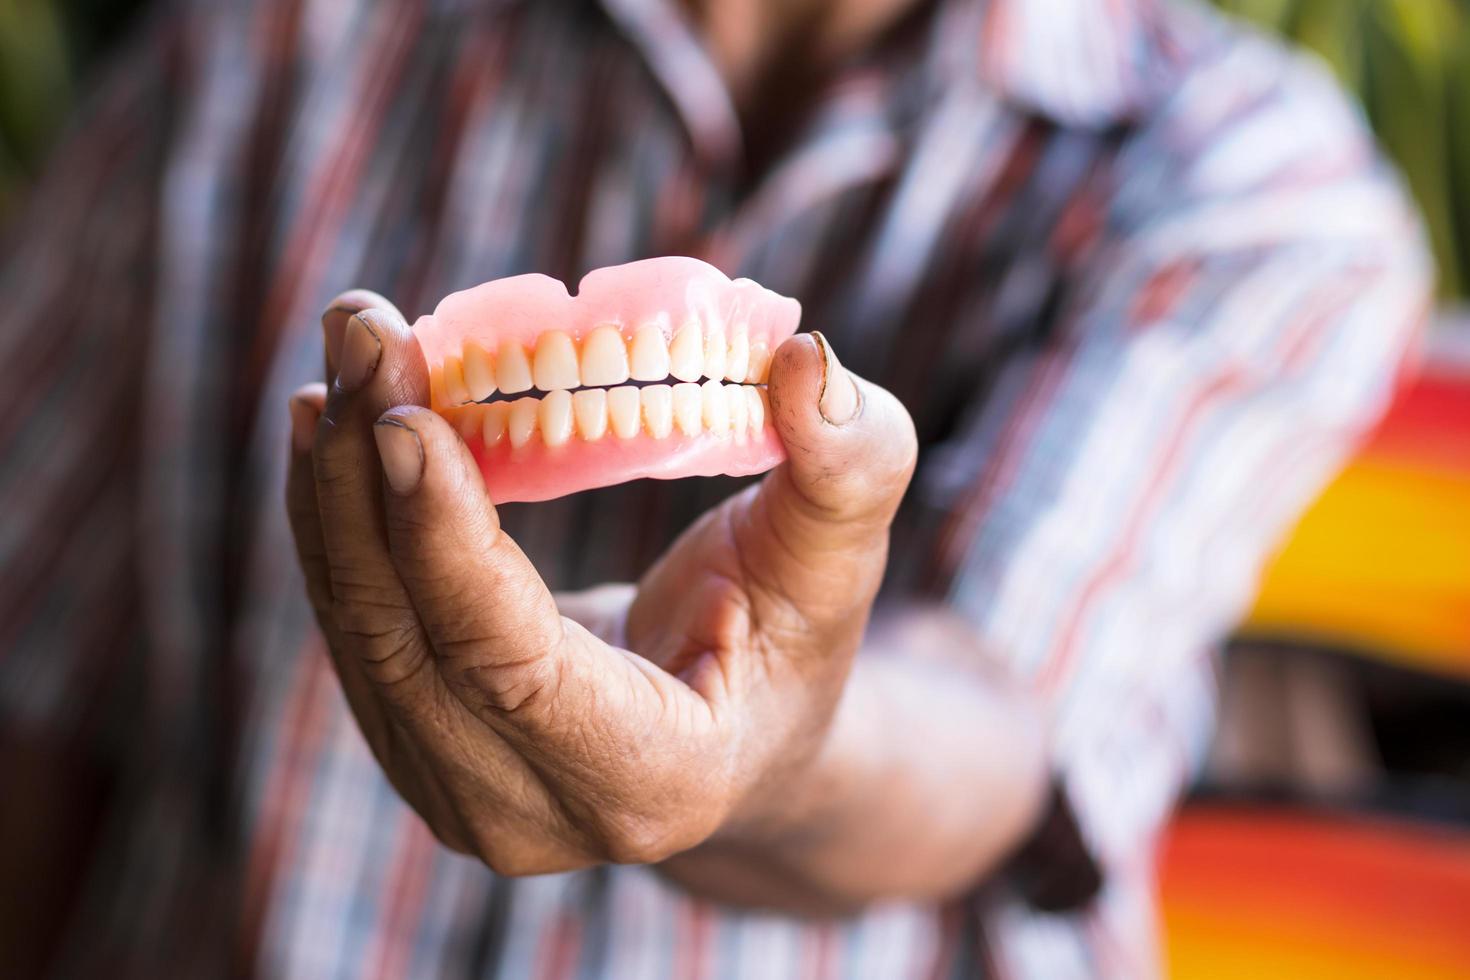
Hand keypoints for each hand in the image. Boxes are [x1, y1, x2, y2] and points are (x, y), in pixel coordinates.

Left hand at [285, 292, 915, 873]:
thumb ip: (850, 464)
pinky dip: (333, 512)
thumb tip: (807, 356)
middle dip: (365, 474)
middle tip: (362, 324)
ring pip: (359, 626)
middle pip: (407, 641)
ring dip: (332, 478)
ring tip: (347, 348)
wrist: (740, 740)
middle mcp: (533, 812)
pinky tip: (333, 418)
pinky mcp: (417, 746)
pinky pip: (354, 620)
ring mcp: (460, 792)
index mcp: (652, 777)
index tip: (404, 413)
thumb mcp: (843, 554)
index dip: (446, 541)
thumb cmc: (798, 639)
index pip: (512, 668)